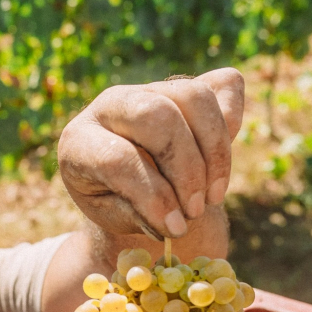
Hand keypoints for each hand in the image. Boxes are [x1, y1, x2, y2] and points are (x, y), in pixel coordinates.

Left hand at [57, 67, 244, 239]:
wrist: (125, 181)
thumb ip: (137, 215)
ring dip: (214, 152)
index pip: (117, 158)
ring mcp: (149, 87)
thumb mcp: (112, 215)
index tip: (175, 228)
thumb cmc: (115, 201)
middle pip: (158, 117)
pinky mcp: (184, 84)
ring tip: (212, 197)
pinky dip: (232, 124)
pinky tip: (219, 167)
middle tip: (195, 210)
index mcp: (79, 140)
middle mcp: (110, 104)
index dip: (152, 195)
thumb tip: (172, 221)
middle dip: (186, 168)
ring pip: (194, 98)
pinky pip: (223, 87)